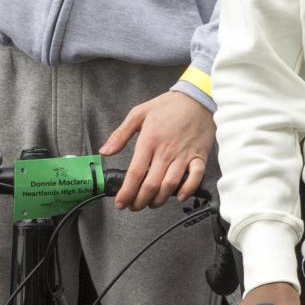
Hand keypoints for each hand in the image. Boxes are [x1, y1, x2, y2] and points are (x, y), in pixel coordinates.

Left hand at [100, 90, 215, 210]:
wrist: (197, 98)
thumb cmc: (168, 106)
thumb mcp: (139, 113)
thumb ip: (120, 134)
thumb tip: (105, 151)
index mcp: (150, 140)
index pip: (135, 173)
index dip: (127, 192)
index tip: (121, 202)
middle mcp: (166, 151)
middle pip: (151, 184)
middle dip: (140, 201)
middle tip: (134, 206)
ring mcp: (184, 155)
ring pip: (170, 185)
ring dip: (159, 199)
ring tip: (151, 203)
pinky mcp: (199, 157)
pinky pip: (195, 177)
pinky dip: (187, 190)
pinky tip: (179, 196)